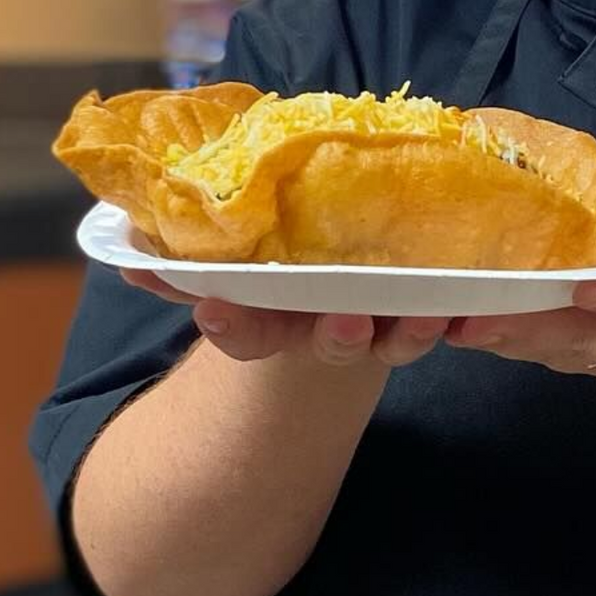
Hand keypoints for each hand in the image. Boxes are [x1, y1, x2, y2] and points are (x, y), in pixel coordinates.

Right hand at [119, 269, 447, 367]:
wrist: (350, 271)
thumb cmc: (283, 257)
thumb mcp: (232, 260)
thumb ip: (179, 260)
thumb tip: (125, 255)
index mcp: (277, 314)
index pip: (247, 326)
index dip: (232, 321)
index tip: (215, 311)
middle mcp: (329, 325)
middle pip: (331, 340)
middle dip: (336, 334)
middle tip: (345, 317)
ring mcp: (382, 322)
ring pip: (395, 337)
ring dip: (407, 332)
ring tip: (423, 317)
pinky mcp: (426, 309)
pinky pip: (444, 318)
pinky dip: (458, 316)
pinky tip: (470, 309)